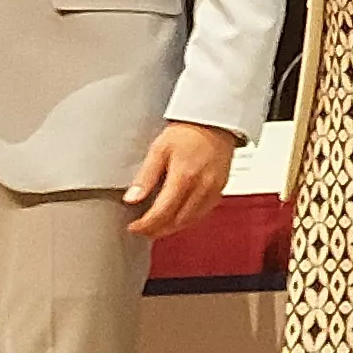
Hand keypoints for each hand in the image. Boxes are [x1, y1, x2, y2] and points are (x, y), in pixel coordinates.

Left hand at [123, 118, 236, 238]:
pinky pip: (203, 213)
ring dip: (172, 228)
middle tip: (143, 230)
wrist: (214, 121)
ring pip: (191, 221)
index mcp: (183, 177)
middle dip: (157, 230)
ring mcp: (213, 189)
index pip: (162, 213)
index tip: (134, 227)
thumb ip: (145, 177)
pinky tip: (178, 217)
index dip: (145, 225)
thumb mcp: (158, 149)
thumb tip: (132, 198)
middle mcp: (201, 186)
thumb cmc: (187, 132)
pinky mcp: (220, 189)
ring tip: (157, 227)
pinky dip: (188, 219)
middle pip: (176, 221)